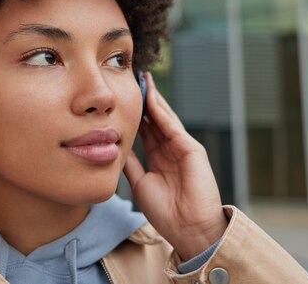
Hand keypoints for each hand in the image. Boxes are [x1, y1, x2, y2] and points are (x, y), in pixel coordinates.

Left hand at [123, 72, 227, 260]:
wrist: (187, 229)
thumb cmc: (165, 212)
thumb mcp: (139, 183)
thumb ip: (131, 163)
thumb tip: (115, 145)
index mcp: (160, 158)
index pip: (146, 130)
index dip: (135, 114)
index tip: (122, 98)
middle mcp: (172, 149)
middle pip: (156, 119)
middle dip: (145, 100)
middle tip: (132, 79)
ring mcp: (183, 148)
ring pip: (165, 118)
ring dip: (153, 99)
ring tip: (142, 80)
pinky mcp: (192, 149)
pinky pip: (173, 127)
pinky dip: (161, 112)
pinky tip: (150, 98)